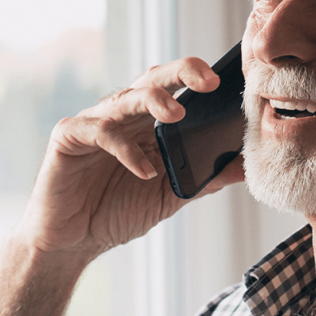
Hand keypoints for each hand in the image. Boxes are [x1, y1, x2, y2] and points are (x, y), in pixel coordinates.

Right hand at [17, 57, 244, 265]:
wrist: (73, 242)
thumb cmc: (118, 211)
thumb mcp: (172, 193)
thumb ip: (206, 178)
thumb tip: (246, 166)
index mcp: (148, 123)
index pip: (175, 87)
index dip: (198, 77)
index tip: (227, 81)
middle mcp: (123, 116)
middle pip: (153, 80)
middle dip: (181, 73)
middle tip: (208, 81)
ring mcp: (94, 123)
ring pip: (125, 98)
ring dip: (154, 101)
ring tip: (177, 114)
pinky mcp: (68, 138)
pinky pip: (100, 133)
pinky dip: (126, 150)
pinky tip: (145, 171)